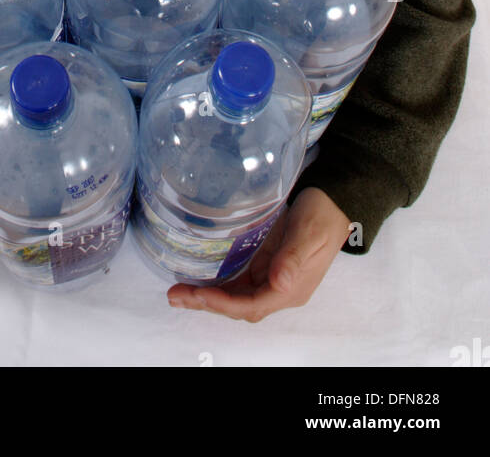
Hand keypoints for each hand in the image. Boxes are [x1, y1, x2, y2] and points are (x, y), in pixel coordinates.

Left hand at [167, 187, 350, 321]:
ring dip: (208, 297)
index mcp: (291, 289)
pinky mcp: (265, 265)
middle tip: (175, 296)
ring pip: (235, 297)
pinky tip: (198, 278)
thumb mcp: (308, 233)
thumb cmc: (322, 215)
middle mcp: (280, 289)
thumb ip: (292, 258)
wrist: (333, 202)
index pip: (252, 305)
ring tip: (178, 292)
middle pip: (239, 306)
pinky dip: (218, 283)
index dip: (223, 303)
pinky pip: (238, 282)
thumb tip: (279, 284)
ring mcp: (272, 278)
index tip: (198, 294)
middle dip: (207, 303)